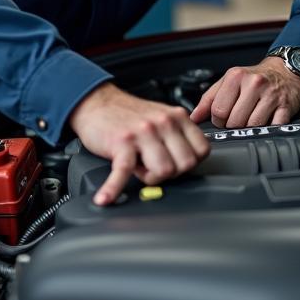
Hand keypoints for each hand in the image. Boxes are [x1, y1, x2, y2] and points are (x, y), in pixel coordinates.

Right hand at [68, 83, 210, 205]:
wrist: (97, 102)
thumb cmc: (129, 115)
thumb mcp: (162, 117)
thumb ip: (177, 136)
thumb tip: (189, 162)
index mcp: (178, 117)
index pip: (202, 150)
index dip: (190, 163)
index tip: (178, 164)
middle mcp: (164, 122)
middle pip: (186, 164)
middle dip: (172, 173)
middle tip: (156, 167)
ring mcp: (143, 132)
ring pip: (164, 170)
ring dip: (150, 177)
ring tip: (139, 169)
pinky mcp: (122, 142)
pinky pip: (124, 172)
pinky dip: (113, 188)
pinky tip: (105, 197)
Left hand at [189, 57, 299, 128]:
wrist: (285, 70)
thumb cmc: (254, 77)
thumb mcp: (229, 81)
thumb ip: (209, 99)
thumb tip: (194, 117)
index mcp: (236, 76)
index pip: (218, 110)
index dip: (218, 119)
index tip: (223, 117)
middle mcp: (254, 84)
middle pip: (234, 121)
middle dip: (233, 125)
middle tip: (238, 118)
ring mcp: (271, 95)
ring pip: (252, 126)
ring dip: (249, 128)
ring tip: (250, 118)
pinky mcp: (286, 107)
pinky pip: (272, 127)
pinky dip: (267, 128)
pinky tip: (266, 120)